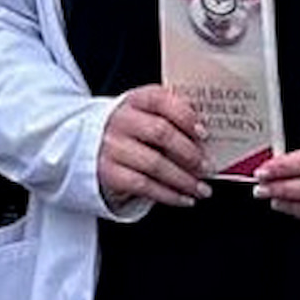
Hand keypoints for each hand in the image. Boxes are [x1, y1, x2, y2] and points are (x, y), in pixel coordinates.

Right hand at [96, 82, 209, 211]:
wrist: (92, 147)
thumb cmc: (131, 131)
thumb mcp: (145, 114)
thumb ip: (171, 117)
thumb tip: (205, 137)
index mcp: (134, 100)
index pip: (159, 100)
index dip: (184, 115)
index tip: (204, 133)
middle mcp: (120, 121)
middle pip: (160, 133)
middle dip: (189, 152)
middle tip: (207, 166)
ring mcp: (112, 147)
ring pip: (155, 164)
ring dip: (184, 180)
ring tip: (202, 189)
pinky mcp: (109, 173)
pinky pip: (144, 186)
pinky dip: (170, 195)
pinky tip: (185, 199)